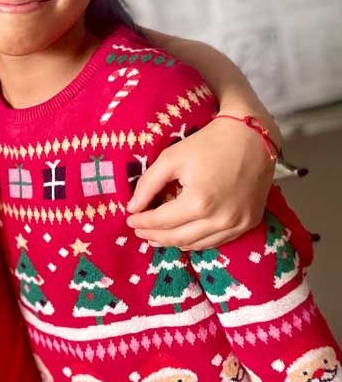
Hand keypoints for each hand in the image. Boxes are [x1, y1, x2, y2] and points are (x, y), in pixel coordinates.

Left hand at [125, 118, 275, 249]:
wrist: (252, 136)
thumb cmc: (208, 143)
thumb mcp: (171, 158)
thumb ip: (148, 184)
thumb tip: (132, 208)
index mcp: (198, 203)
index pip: (162, 221)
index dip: (142, 222)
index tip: (129, 219)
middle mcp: (220, 220)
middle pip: (178, 238)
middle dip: (154, 236)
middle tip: (139, 231)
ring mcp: (237, 224)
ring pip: (197, 244)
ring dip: (174, 243)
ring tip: (157, 237)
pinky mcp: (249, 223)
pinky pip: (218, 241)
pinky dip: (197, 241)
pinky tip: (184, 237)